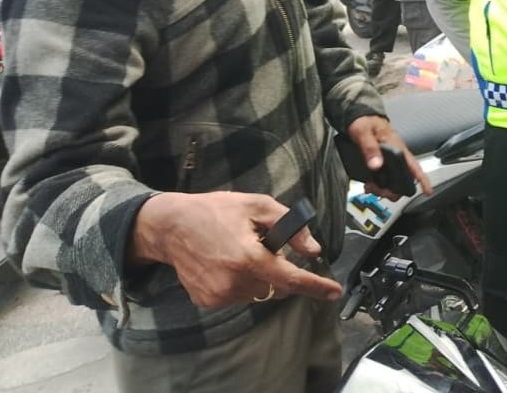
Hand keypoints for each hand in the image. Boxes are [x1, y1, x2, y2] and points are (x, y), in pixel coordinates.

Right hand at [129, 191, 342, 308]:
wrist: (171, 227)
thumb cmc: (217, 211)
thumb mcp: (258, 206)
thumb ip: (290, 227)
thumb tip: (313, 250)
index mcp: (248, 258)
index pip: (290, 279)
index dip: (316, 287)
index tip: (334, 293)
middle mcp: (233, 282)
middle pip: (277, 288)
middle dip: (281, 271)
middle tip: (264, 246)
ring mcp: (219, 295)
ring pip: (259, 294)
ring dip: (262, 278)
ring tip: (242, 252)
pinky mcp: (207, 301)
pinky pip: (240, 297)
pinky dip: (244, 283)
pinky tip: (229, 263)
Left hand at [347, 114, 432, 197]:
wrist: (360, 117)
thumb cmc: (365, 122)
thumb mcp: (364, 132)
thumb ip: (369, 148)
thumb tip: (376, 165)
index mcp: (397, 147)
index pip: (414, 165)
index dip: (423, 179)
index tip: (428, 190)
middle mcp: (397, 156)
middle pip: (403, 180)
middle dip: (393, 192)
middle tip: (379, 192)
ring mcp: (390, 161)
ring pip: (393, 182)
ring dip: (383, 190)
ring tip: (370, 187)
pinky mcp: (382, 164)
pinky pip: (384, 180)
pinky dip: (378, 187)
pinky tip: (369, 185)